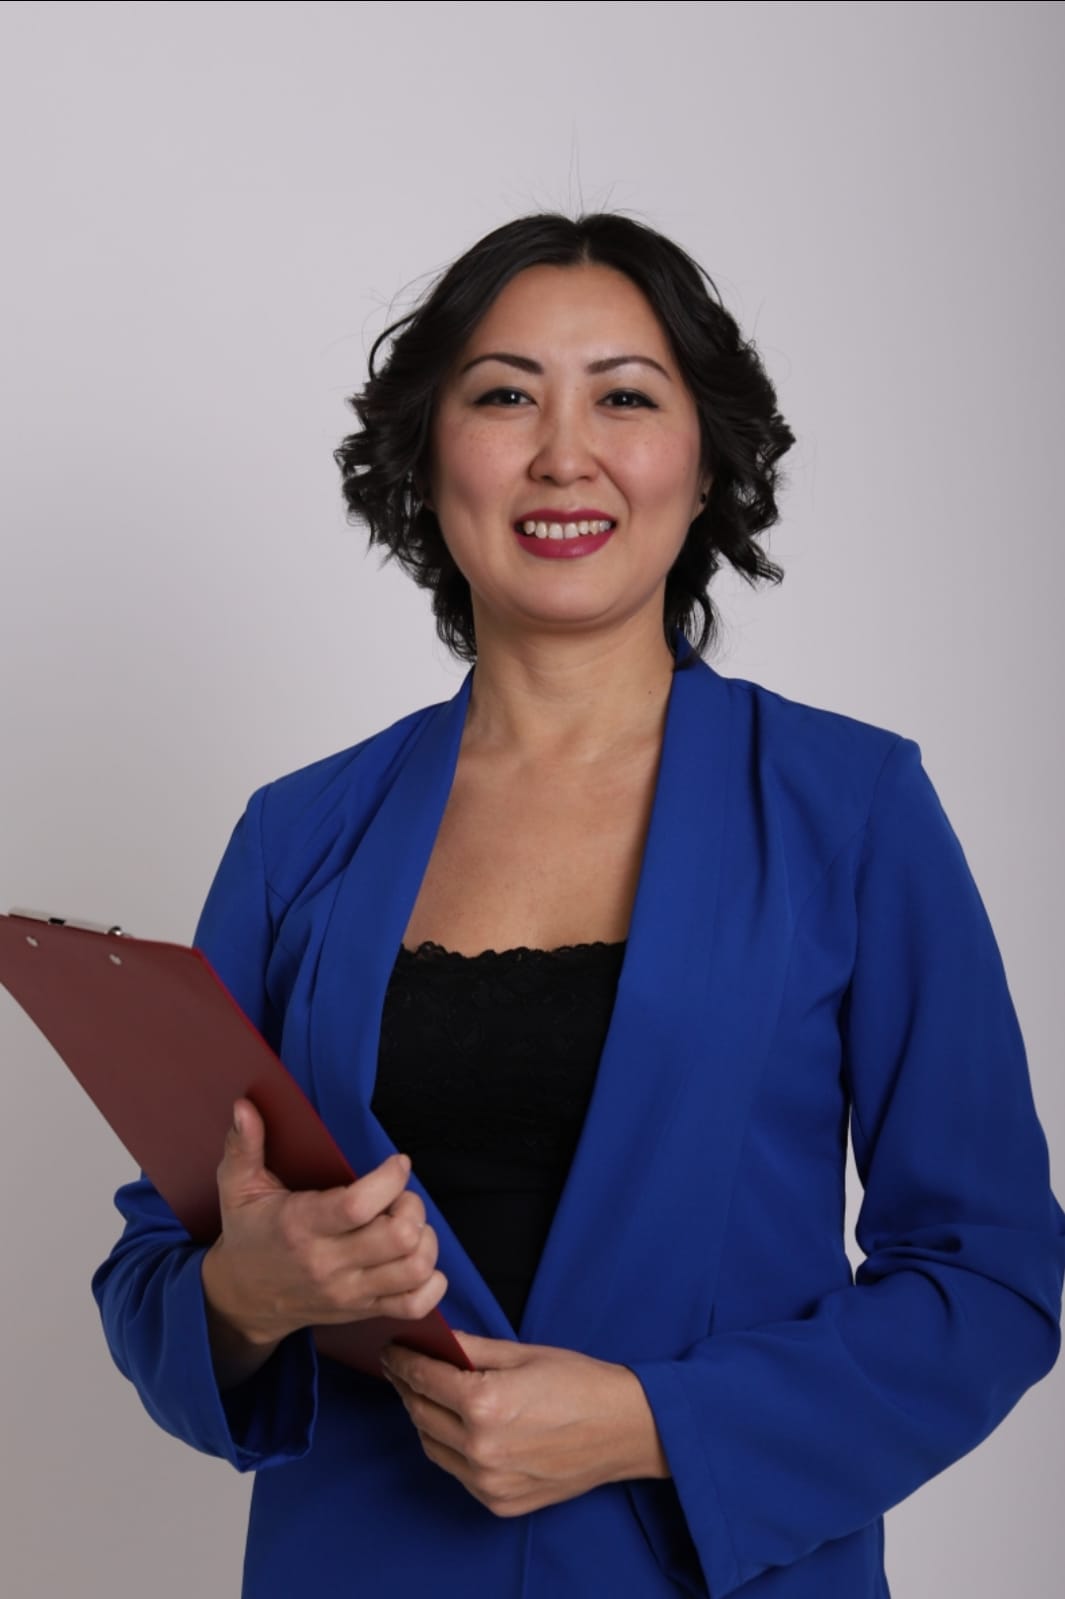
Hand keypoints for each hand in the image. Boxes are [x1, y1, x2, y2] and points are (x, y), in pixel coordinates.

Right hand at [200, 1099, 446, 1385]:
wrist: (240, 1301)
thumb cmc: (246, 1235)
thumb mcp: (236, 1188)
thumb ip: (243, 1145)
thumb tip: (244, 1106)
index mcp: (300, 1227)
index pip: (358, 1206)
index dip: (390, 1179)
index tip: (398, 1162)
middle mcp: (328, 1263)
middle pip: (399, 1237)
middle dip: (412, 1205)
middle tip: (401, 1195)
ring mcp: (349, 1292)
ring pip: (414, 1268)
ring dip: (425, 1239)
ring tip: (407, 1223)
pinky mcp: (362, 1311)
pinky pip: (415, 1306)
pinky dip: (430, 1281)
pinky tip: (416, 1257)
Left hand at [379, 1331, 668, 1516]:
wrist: (625, 1428)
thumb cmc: (578, 1382)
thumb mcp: (521, 1353)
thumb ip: (471, 1348)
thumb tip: (435, 1339)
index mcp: (484, 1403)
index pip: (423, 1378)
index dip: (402, 1360)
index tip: (391, 1350)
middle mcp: (480, 1448)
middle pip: (420, 1412)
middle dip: (407, 1386)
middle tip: (403, 1367)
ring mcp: (488, 1481)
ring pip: (432, 1446)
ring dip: (423, 1417)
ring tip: (425, 1395)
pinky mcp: (498, 1502)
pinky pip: (456, 1472)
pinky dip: (448, 1447)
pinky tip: (454, 1426)